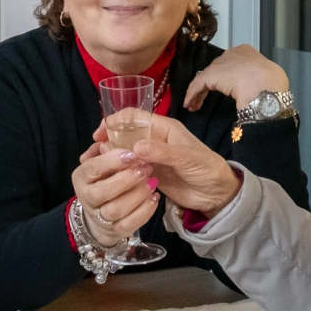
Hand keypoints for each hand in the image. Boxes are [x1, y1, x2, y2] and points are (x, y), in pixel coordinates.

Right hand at [72, 132, 161, 248]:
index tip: (130, 154)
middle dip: (125, 179)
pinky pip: (128, 224)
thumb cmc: (122, 172)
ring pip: (115, 209)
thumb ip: (113, 144)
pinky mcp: (117, 230)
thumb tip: (108, 132)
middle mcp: (87, 196)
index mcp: (83, 175)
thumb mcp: (119, 156)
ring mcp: (101, 216)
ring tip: (152, 182)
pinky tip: (154, 198)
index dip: (111, 161)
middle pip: (101, 192)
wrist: (140, 205)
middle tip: (145, 168)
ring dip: (136, 195)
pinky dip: (144, 211)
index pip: (92, 167)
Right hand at [95, 114, 241, 216]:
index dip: (114, 121)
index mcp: (163, 128)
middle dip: (106, 141)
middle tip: (92, 155)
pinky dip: (117, 171)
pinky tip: (106, 178)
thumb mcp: (187, 158)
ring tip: (94, 166)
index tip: (99, 134)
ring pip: (124, 152)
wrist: (217, 194)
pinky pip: (129, 169)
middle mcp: (154, 140)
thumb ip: (162, 152)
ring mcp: (150, 157)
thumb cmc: (207, 169)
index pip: (133, 117)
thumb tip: (135, 147)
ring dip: (109, 157)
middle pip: (124, 134)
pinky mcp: (148, 174)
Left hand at [184, 44, 288, 111]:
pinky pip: (198, 84)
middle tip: (206, 98)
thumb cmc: (272, 83)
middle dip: (211, 84)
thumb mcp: (269, 77)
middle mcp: (232, 53)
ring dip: (199, 92)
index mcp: (247, 52)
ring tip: (194, 105)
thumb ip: (259, 79)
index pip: (232, 64)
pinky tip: (190, 104)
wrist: (266, 87)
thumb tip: (259, 88)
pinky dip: (193, 94)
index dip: (226, 77)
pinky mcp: (211, 74)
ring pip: (206, 77)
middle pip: (217, 70)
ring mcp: (221, 63)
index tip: (226, 90)